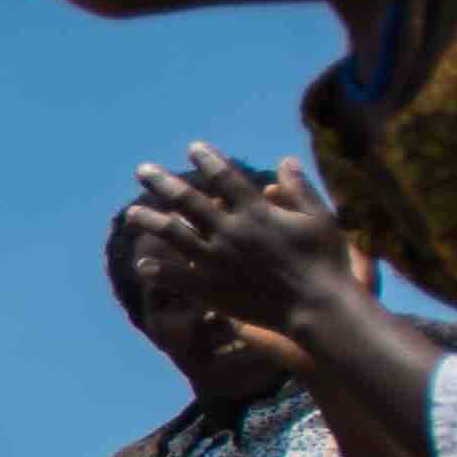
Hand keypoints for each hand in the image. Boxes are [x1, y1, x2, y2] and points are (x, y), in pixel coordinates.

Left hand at [123, 145, 369, 369]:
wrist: (319, 308)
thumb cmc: (326, 261)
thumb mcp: (320, 218)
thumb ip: (299, 189)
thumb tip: (284, 161)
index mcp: (256, 211)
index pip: (225, 177)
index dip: (208, 160)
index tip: (194, 148)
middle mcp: (231, 232)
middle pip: (188, 201)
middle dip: (163, 183)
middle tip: (142, 170)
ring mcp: (218, 261)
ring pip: (175, 235)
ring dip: (150, 221)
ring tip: (131, 213)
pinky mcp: (214, 289)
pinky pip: (179, 278)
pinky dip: (159, 271)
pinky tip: (141, 264)